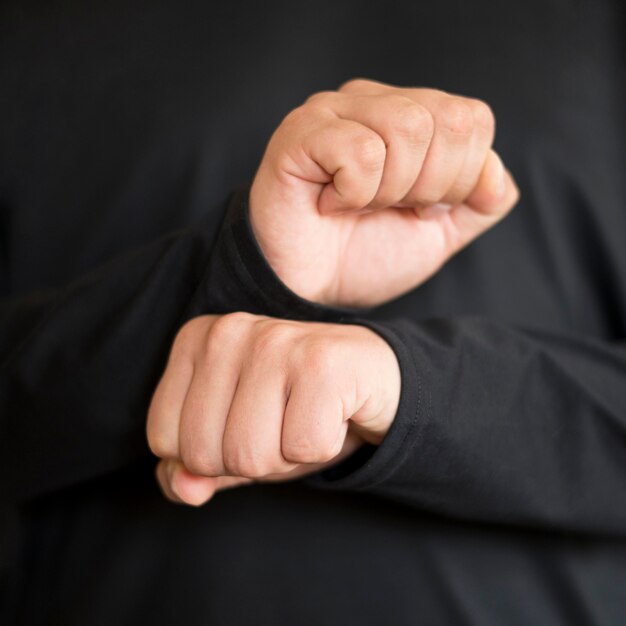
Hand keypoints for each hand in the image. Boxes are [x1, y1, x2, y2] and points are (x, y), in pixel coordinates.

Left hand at [146, 313, 400, 505]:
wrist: (374, 379)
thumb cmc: (298, 409)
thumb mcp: (235, 440)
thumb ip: (193, 468)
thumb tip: (185, 488)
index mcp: (197, 340)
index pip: (164, 439)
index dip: (209, 456)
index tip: (250, 422)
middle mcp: (230, 331)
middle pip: (204, 453)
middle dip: (248, 461)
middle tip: (282, 425)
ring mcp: (276, 342)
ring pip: (251, 455)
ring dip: (287, 457)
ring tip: (306, 419)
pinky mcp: (323, 362)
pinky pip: (304, 448)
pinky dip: (323, 448)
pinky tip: (334, 413)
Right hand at [250, 78, 518, 306]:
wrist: (310, 288)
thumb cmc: (365, 257)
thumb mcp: (439, 235)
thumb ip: (481, 203)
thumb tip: (493, 170)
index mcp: (410, 115)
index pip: (472, 119)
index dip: (459, 178)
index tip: (418, 208)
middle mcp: (374, 101)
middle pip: (448, 121)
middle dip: (429, 188)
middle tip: (387, 209)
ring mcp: (334, 110)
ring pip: (408, 129)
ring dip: (390, 191)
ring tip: (357, 206)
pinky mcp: (302, 133)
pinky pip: (362, 152)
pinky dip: (354, 195)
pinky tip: (330, 203)